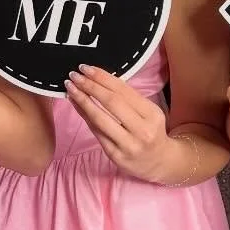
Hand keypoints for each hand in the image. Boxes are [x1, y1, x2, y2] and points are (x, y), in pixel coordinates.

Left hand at [65, 64, 174, 181]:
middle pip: (111, 103)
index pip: (123, 91)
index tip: (87, 68)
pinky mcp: (115, 155)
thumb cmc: (150, 131)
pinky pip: (96, 132)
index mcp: (152, 115)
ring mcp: (128, 145)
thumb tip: (98, 80)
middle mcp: (142, 130)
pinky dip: (84, 116)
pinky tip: (76, 104)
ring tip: (70, 88)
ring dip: (82, 101)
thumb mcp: (148, 112)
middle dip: (90, 86)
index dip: (103, 77)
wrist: (159, 162)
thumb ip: (128, 99)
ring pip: (100, 119)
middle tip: (74, 76)